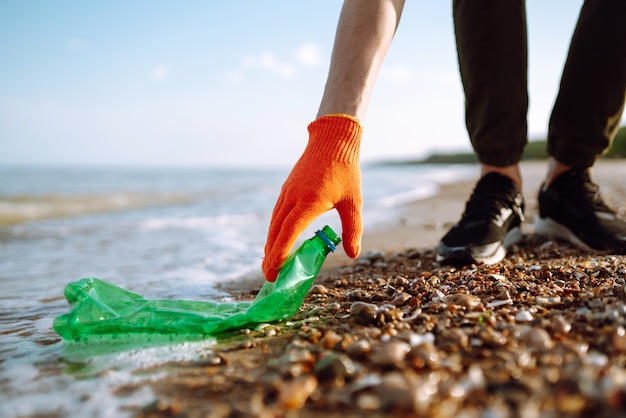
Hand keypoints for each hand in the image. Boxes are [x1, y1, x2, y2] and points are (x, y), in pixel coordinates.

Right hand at [263, 114, 362, 280]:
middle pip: (277, 232)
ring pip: (274, 224)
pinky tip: (276, 241)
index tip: (274, 270)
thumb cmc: (345, 171)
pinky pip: (277, 215)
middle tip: (269, 278)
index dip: (280, 252)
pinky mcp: (287, 190)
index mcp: (310, 201)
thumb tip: (353, 254)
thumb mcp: (353, 202)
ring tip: (269, 264)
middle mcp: (294, 197)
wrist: (332, 141)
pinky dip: (274, 231)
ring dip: (270, 245)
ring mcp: (287, 193)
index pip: (290, 231)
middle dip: (271, 256)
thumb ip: (353, 229)